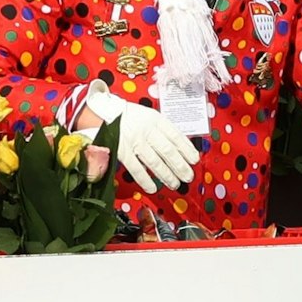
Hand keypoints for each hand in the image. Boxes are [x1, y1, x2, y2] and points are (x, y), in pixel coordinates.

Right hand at [81, 85, 197, 193]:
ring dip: (167, 175)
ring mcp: (135, 141)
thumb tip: (179, 148)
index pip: (176, 136)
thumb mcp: (149, 116)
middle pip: (168, 151)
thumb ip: (163, 130)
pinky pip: (136, 168)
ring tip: (175, 184)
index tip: (194, 160)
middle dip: (180, 166)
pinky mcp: (122, 151)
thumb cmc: (131, 117)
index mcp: (156, 119)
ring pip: (155, 162)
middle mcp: (147, 130)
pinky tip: (152, 188)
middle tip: (188, 177)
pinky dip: (145, 180)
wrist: (106, 113)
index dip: (187, 149)